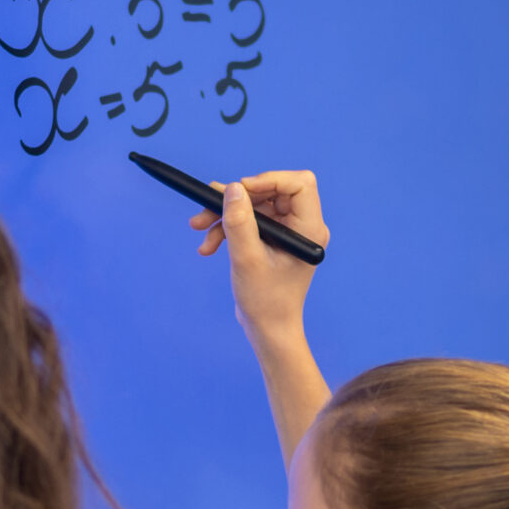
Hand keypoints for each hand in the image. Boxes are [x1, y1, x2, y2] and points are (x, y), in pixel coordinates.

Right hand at [192, 170, 327, 341]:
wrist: (267, 329)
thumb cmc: (265, 301)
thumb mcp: (246, 259)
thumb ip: (239, 222)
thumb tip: (232, 188)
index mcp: (309, 229)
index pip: (299, 184)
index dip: (269, 180)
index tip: (241, 190)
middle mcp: (302, 226)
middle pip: (272, 191)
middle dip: (238, 199)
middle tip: (208, 208)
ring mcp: (287, 232)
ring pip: (255, 205)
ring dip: (226, 215)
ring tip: (199, 228)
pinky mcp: (273, 239)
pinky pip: (251, 219)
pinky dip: (228, 227)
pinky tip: (209, 245)